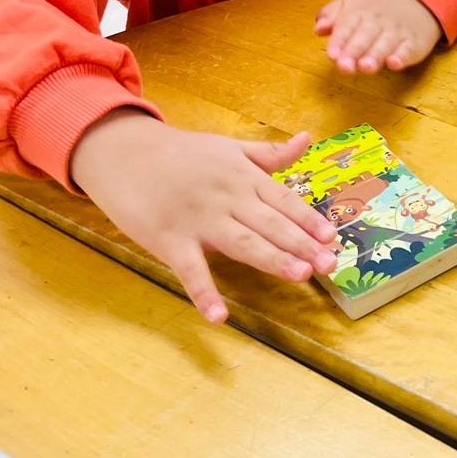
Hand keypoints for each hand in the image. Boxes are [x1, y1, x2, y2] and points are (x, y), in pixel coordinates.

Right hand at [70, 109, 337, 322]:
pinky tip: (220, 316)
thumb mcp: (228, 147)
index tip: (332, 236)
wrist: (124, 152)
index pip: (283, 200)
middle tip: (329, 263)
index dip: (308, 219)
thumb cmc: (181, 153)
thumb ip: (269, 153)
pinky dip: (204, 292)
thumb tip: (307, 140)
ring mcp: (198, 219)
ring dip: (271, 259)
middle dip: (301, 243)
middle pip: (270, 223)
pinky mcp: (169, 239)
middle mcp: (227, 197)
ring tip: (300, 275)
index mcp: (243, 176)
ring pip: (241, 242)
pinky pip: (190, 269)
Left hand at [315, 0, 441, 73]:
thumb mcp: (352, 6)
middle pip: (365, 35)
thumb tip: (319, 28)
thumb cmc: (375, 12)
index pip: (347, 25)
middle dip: (354, 51)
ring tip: (366, 67)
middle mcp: (378, 22)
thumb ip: (332, 15)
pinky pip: (408, 49)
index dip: (339, 41)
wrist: (417, 4)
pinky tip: (394, 63)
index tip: (332, 55)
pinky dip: (402, 56)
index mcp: (359, 12)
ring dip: (375, 55)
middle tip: (345, 67)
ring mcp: (397, 32)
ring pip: (386, 43)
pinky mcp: (414, 43)